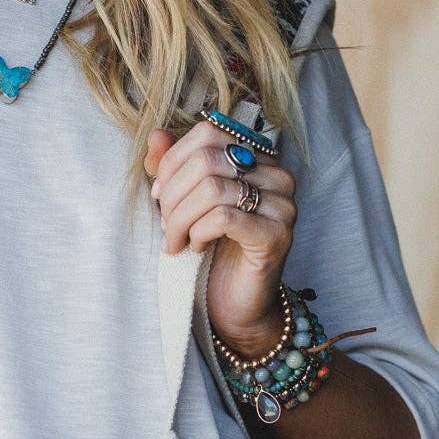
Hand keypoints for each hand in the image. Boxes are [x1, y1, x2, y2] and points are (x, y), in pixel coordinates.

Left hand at [144, 124, 297, 350]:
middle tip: (165, 226)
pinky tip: (196, 247)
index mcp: (258, 158)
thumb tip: (155, 135)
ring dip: (180, 219)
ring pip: (211, 189)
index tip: (157, 196)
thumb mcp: (185, 202)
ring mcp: (282, 205)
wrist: (234, 304)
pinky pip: (223, 218)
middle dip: (173, 196)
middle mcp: (277, 176)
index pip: (207, 134)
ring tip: (176, 240)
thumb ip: (172, 168)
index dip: (172, 162)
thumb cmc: (212, 250)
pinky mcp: (277, 235)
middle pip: (206, 160)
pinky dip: (198, 232)